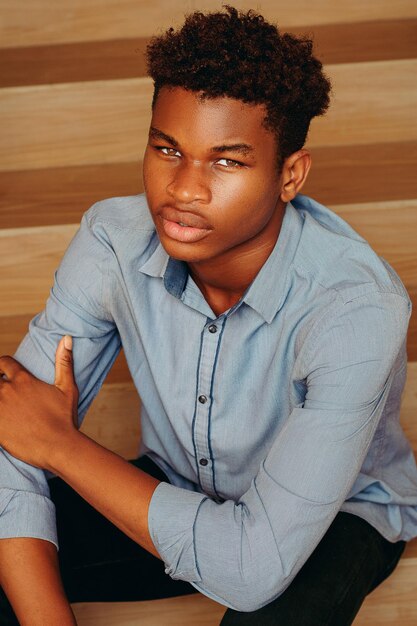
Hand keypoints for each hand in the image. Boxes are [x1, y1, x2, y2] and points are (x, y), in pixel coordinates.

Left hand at [0, 336, 78, 469]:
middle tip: (4, 393)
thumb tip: (66, 338)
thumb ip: (64, 361)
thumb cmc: (64, 417)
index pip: (3, 362)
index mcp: (23, 380)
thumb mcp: (67, 387)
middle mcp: (7, 391)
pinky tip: (3, 421)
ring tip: (4, 406)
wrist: (58, 447)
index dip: (2, 366)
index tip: (4, 373)